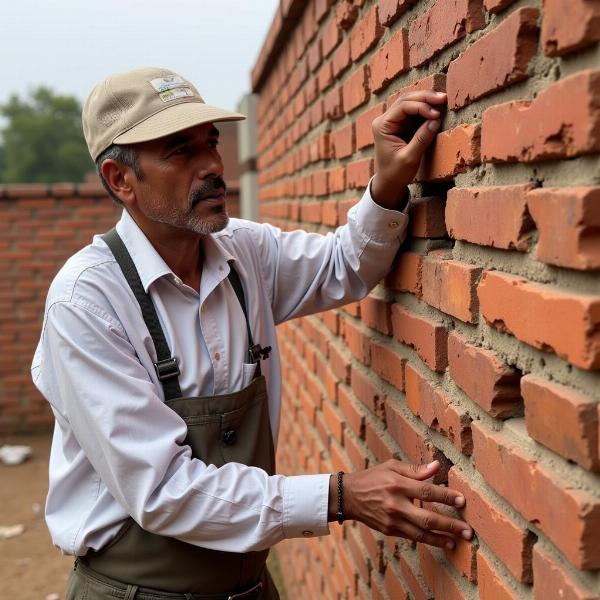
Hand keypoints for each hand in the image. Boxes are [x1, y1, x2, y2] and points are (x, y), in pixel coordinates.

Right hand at [329, 459, 471, 549]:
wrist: (349, 496)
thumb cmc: (373, 477)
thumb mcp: (392, 467)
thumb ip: (415, 470)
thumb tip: (436, 466)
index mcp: (397, 485)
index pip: (427, 492)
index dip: (446, 497)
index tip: (462, 501)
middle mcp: (396, 504)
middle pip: (428, 518)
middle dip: (450, 525)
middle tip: (468, 530)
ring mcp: (392, 520)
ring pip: (422, 533)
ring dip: (442, 538)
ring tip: (457, 541)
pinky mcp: (390, 531)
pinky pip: (413, 537)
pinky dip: (428, 540)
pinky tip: (441, 541)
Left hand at [371, 91, 446, 208]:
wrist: (388, 183)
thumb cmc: (395, 173)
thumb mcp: (410, 158)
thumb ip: (422, 139)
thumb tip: (436, 120)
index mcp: (382, 126)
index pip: (402, 106)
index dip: (421, 106)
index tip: (436, 114)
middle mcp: (385, 120)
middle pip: (406, 99)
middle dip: (425, 98)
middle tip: (444, 98)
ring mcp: (392, 121)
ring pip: (410, 102)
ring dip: (426, 101)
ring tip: (443, 100)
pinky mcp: (401, 125)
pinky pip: (413, 111)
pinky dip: (425, 109)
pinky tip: (437, 108)